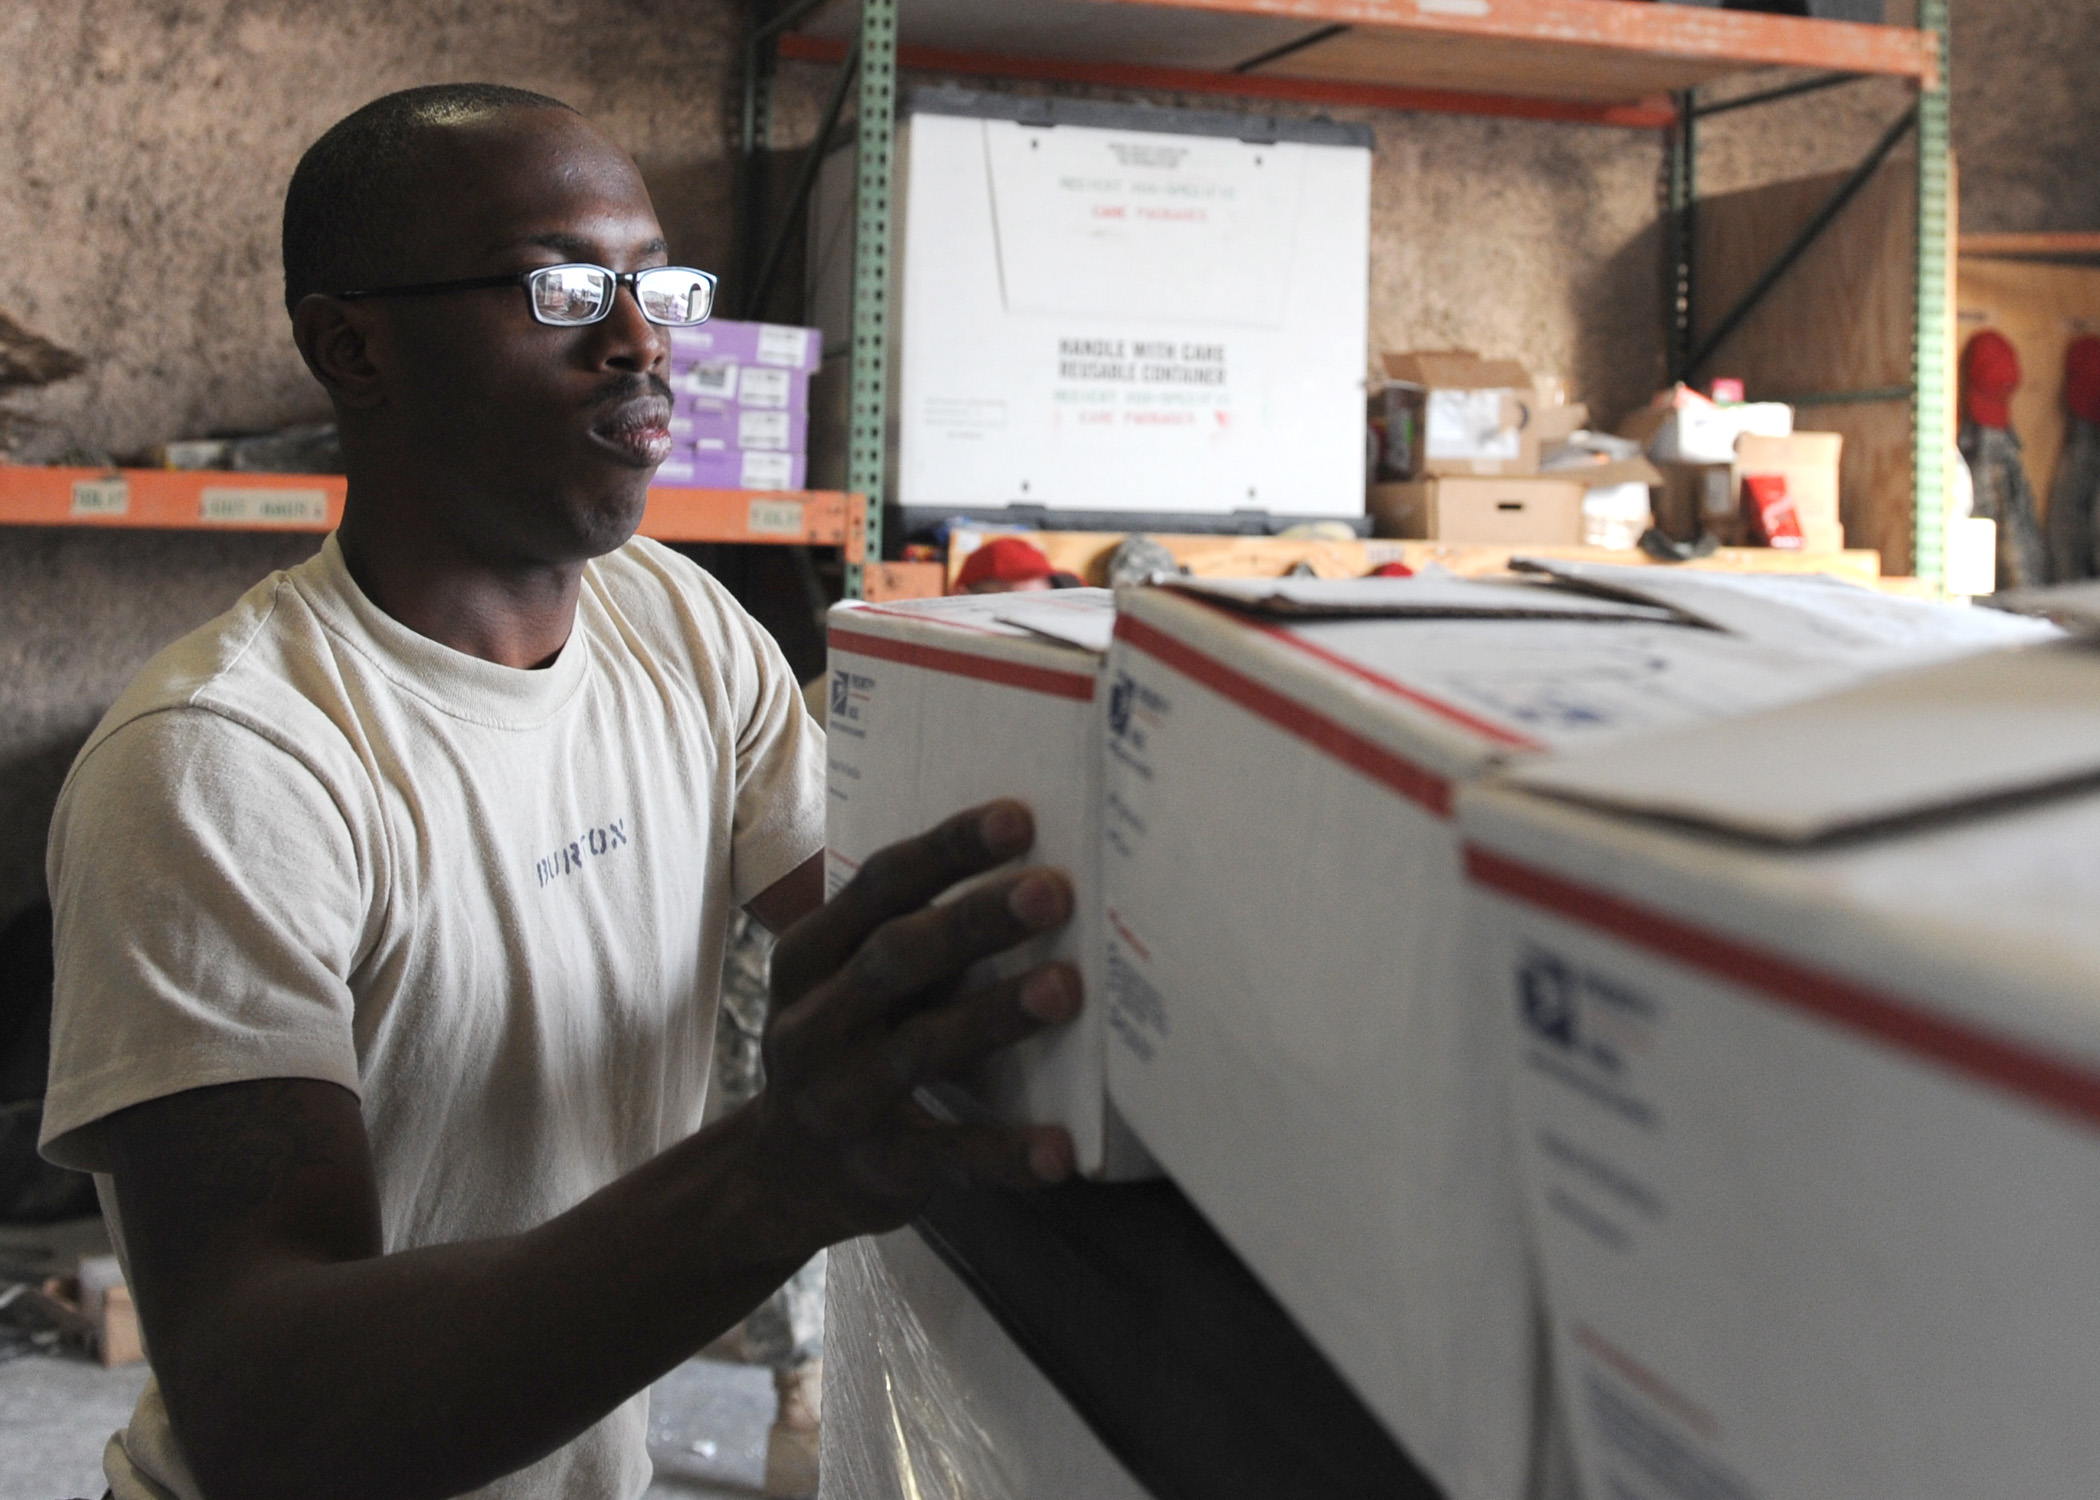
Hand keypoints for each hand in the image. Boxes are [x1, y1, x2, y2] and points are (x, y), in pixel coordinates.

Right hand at [752, 800, 1082, 1241]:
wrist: (783, 1175)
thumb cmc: (848, 1046)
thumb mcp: (849, 984)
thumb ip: (913, 937)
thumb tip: (1035, 873)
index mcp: (811, 957)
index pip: (880, 886)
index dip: (948, 850)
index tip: (1020, 817)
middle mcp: (814, 1022)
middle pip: (896, 957)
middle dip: (976, 920)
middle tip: (1053, 891)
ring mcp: (840, 1098)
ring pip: (921, 1047)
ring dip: (993, 1015)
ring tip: (1065, 989)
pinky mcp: (879, 1167)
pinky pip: (949, 1156)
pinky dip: (1006, 1153)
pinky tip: (1059, 1150)